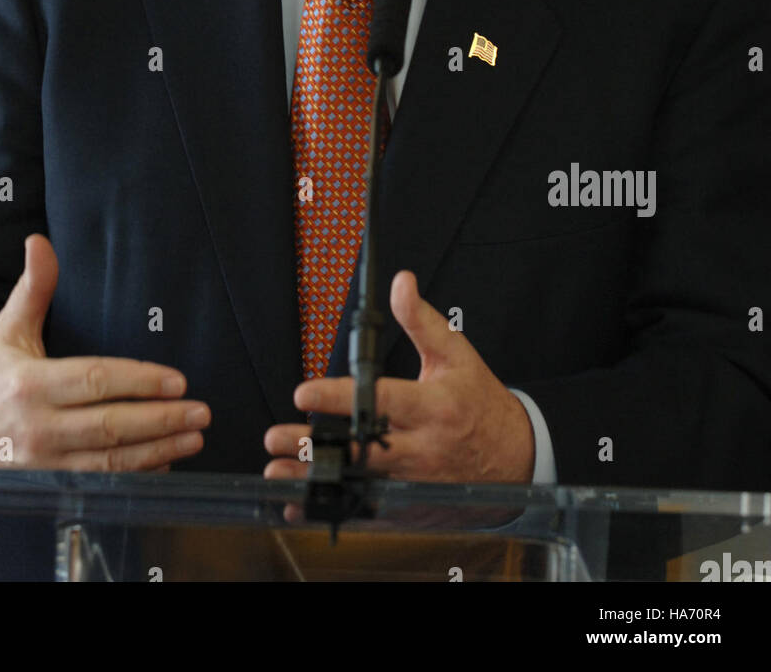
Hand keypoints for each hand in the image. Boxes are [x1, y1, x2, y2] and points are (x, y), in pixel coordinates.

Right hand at [0, 234, 210, 470]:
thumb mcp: (7, 331)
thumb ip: (33, 289)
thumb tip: (39, 242)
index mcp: (31, 385)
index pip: (94, 381)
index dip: (138, 381)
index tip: (177, 381)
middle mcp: (39, 428)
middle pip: (110, 426)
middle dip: (160, 419)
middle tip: (201, 412)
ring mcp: (45, 464)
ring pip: (111, 461)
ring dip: (158, 450)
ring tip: (195, 437)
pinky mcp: (50, 487)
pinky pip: (101, 484)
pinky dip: (137, 476)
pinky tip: (167, 463)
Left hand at [263, 270, 534, 483]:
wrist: (517, 459)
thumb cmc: (480, 403)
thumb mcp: (456, 355)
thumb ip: (421, 320)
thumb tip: (400, 283)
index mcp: (433, 408)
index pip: (379, 402)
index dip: (339, 399)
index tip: (304, 393)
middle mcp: (422, 449)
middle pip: (360, 449)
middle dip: (315, 447)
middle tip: (276, 438)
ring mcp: (415, 483)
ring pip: (357, 483)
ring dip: (314, 481)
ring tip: (277, 474)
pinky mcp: (412, 506)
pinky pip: (368, 511)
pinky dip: (334, 510)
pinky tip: (302, 506)